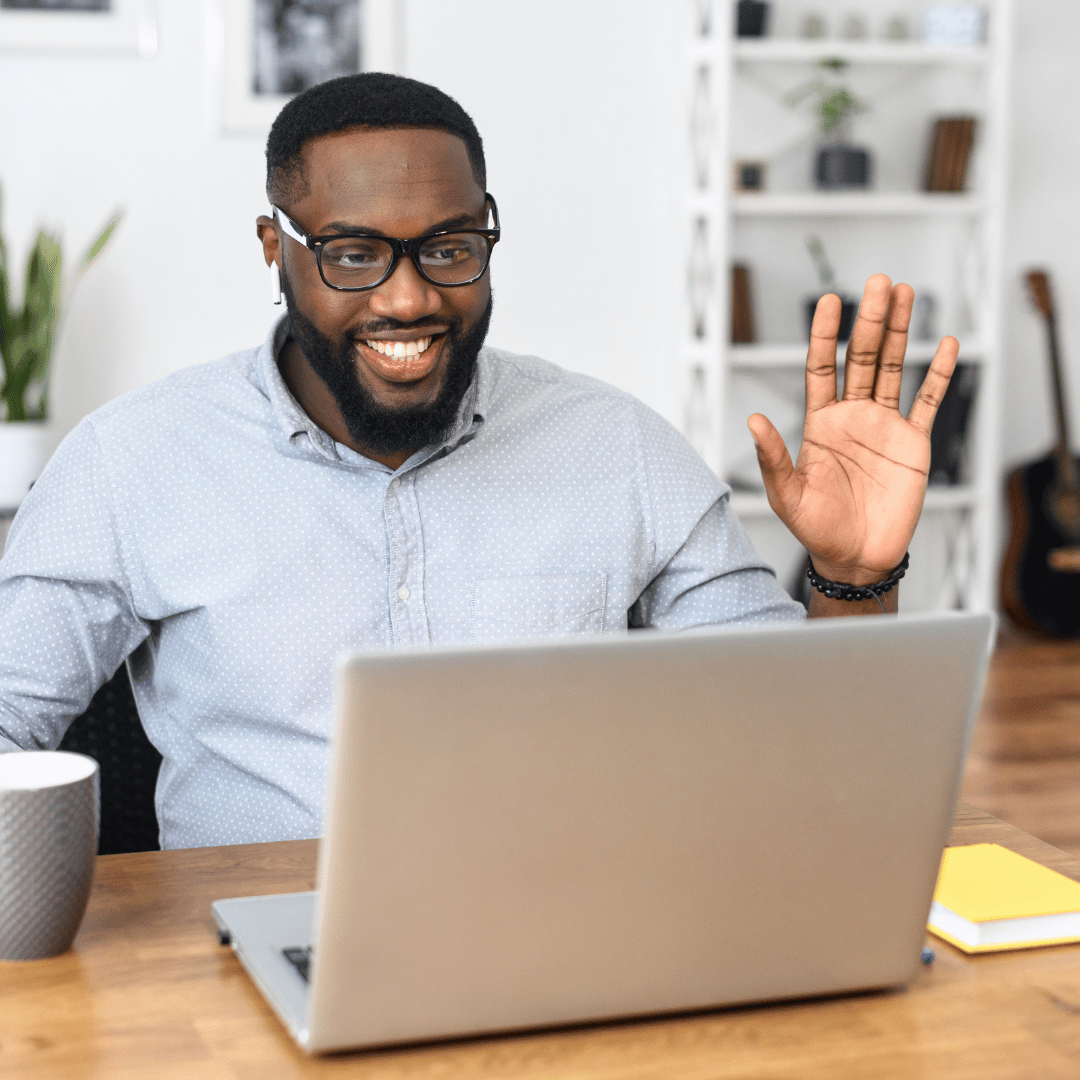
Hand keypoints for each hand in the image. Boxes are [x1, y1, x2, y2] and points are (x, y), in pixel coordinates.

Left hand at [747, 274, 957, 586]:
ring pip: (893, 368)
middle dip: (869, 320)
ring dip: (900, 333)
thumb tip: (753, 420)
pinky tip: (947, 345)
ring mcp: (883, 426)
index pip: (820, 368)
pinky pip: (928, 402)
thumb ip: (773, 457)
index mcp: (819, 423)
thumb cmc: (815, 528)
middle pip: (861, 358)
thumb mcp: (787, 494)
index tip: (828, 301)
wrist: (855, 557)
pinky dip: (939, 375)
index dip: (824, 335)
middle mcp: (851, 416)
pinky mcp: (913, 443)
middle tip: (879, 281)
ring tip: (905, 293)